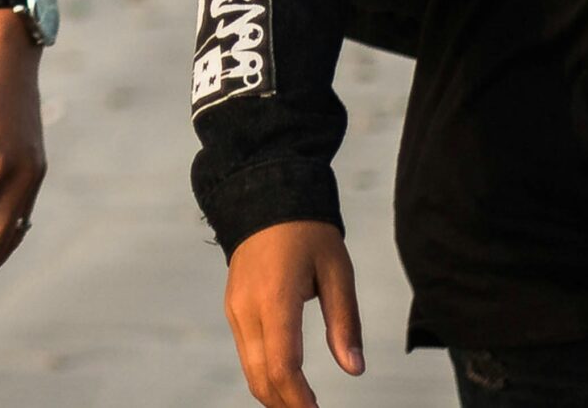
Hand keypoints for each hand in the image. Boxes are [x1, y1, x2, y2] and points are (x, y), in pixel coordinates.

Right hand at [225, 219, 363, 407]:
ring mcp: (235, 310)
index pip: (283, 365)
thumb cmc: (306, 233)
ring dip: (275, 396)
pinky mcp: (233, 310)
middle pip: (261, 377)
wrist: (263, 200)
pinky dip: (265, 377)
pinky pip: (246, 355)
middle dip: (286, 406)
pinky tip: (288, 385)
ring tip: (303, 407)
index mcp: (275, 298)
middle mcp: (247, 308)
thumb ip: (345, 322)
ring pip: (250, 371)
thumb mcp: (337, 271)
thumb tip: (353, 369)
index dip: (300, 400)